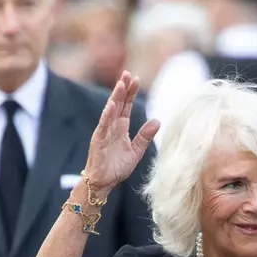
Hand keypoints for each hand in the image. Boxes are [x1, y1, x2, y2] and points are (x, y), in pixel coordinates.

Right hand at [83, 71, 159, 195]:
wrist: (104, 182)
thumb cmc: (117, 167)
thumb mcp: (136, 151)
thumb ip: (145, 136)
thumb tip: (158, 121)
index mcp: (121, 128)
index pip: (126, 106)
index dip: (131, 93)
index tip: (136, 79)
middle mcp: (112, 127)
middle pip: (118, 104)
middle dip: (123, 89)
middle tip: (128, 74)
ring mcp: (104, 132)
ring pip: (110, 111)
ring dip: (116, 97)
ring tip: (121, 84)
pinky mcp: (99, 140)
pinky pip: (103, 125)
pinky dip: (107, 115)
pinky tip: (111, 105)